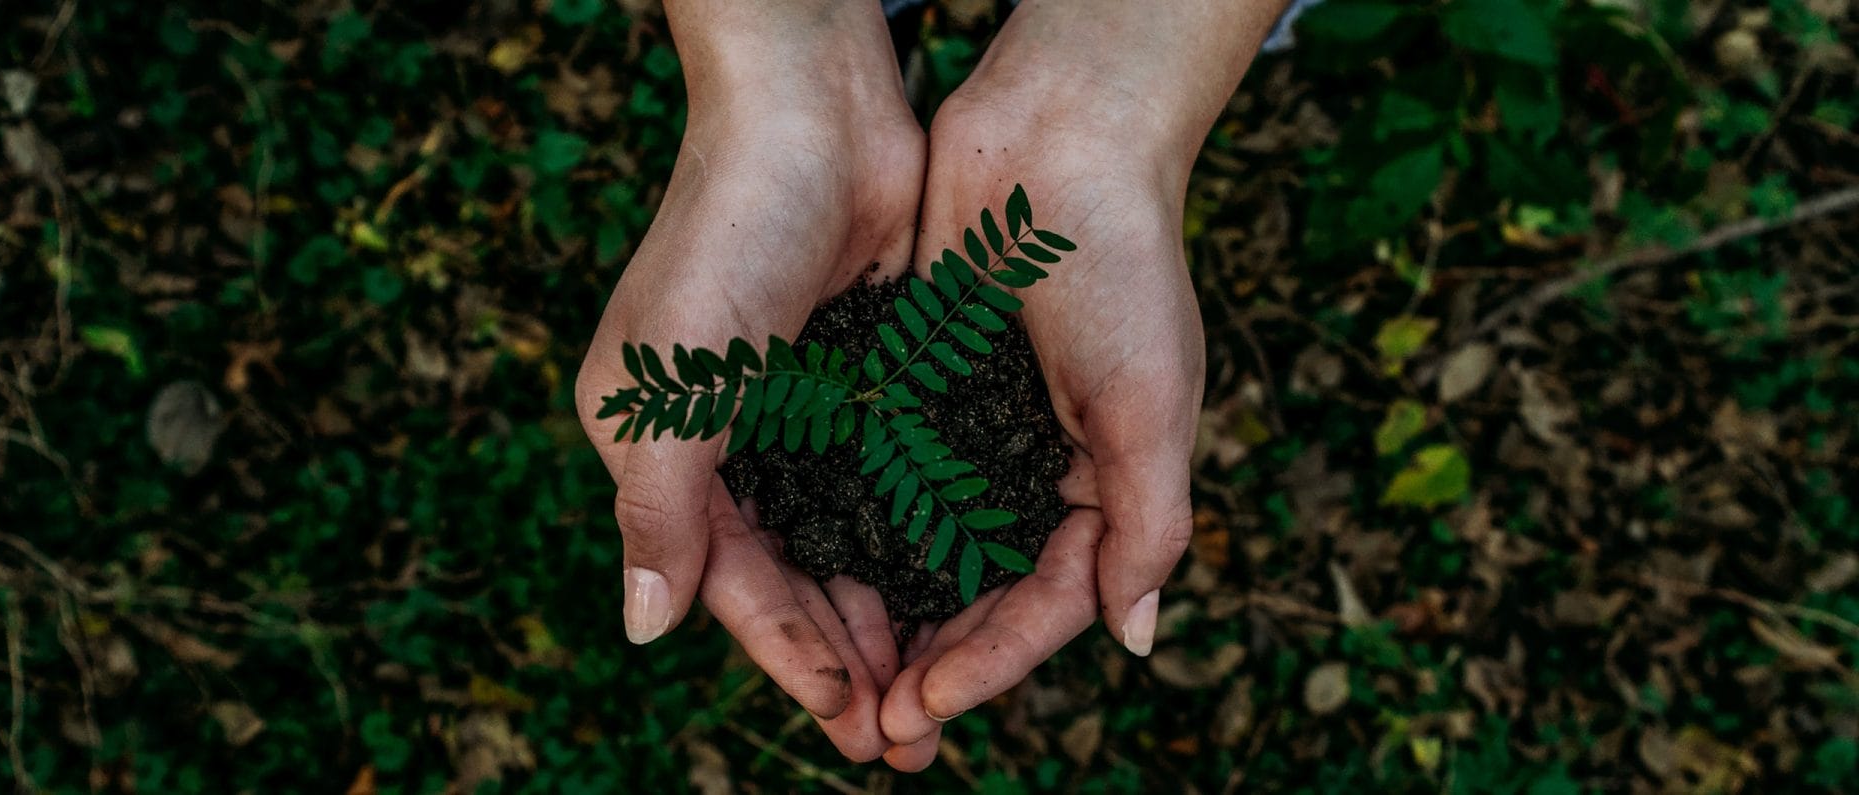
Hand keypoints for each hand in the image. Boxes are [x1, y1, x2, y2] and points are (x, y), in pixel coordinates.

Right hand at [573, 1, 921, 761]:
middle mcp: (729, 441)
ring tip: (937, 690)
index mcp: (663, 448)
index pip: (728, 580)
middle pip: (791, 578)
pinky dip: (918, 542)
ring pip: (847, 543)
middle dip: (845, 660)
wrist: (813, 112)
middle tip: (904, 740)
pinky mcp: (865, 382)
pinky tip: (960, 591)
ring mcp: (801, 413)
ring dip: (887, 617)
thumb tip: (643, 630)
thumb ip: (658, 509)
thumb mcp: (672, 382)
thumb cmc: (725, 235)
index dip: (786, 654)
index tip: (849, 718)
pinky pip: (892, 485)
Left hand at [872, 0, 1287, 769]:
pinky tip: (809, 574)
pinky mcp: (915, 389)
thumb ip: (1148, 522)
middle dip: (932, 664)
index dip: (991, 663)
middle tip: (874, 731)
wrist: (1058, 138)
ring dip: (885, 617)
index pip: (1046, 603)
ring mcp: (971, 432)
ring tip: (837, 680)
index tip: (926, 706)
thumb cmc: (1123, 265)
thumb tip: (1136, 640)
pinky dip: (852, 530)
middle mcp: (1034, 470)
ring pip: (921, 550)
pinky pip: (880, 479)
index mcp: (1102, 484)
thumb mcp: (1151, 402)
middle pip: (978, 595)